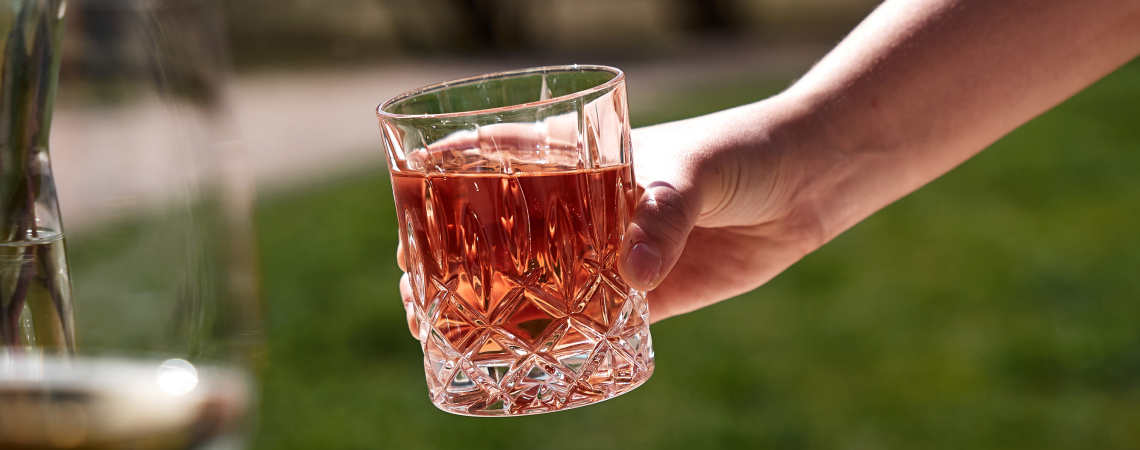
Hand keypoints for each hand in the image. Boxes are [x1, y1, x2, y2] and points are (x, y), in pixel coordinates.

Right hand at [396, 95, 832, 333]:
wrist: (807, 183)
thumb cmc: (742, 151)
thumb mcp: (697, 170)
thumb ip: (664, 216)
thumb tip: (636, 278)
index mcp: (585, 159)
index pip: (503, 159)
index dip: (450, 178)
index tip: (408, 202)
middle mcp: (588, 207)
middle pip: (506, 232)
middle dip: (457, 257)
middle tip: (414, 286)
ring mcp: (614, 252)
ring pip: (540, 282)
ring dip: (497, 306)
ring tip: (447, 330)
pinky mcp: (649, 294)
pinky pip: (595, 322)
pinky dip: (562, 341)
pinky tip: (527, 361)